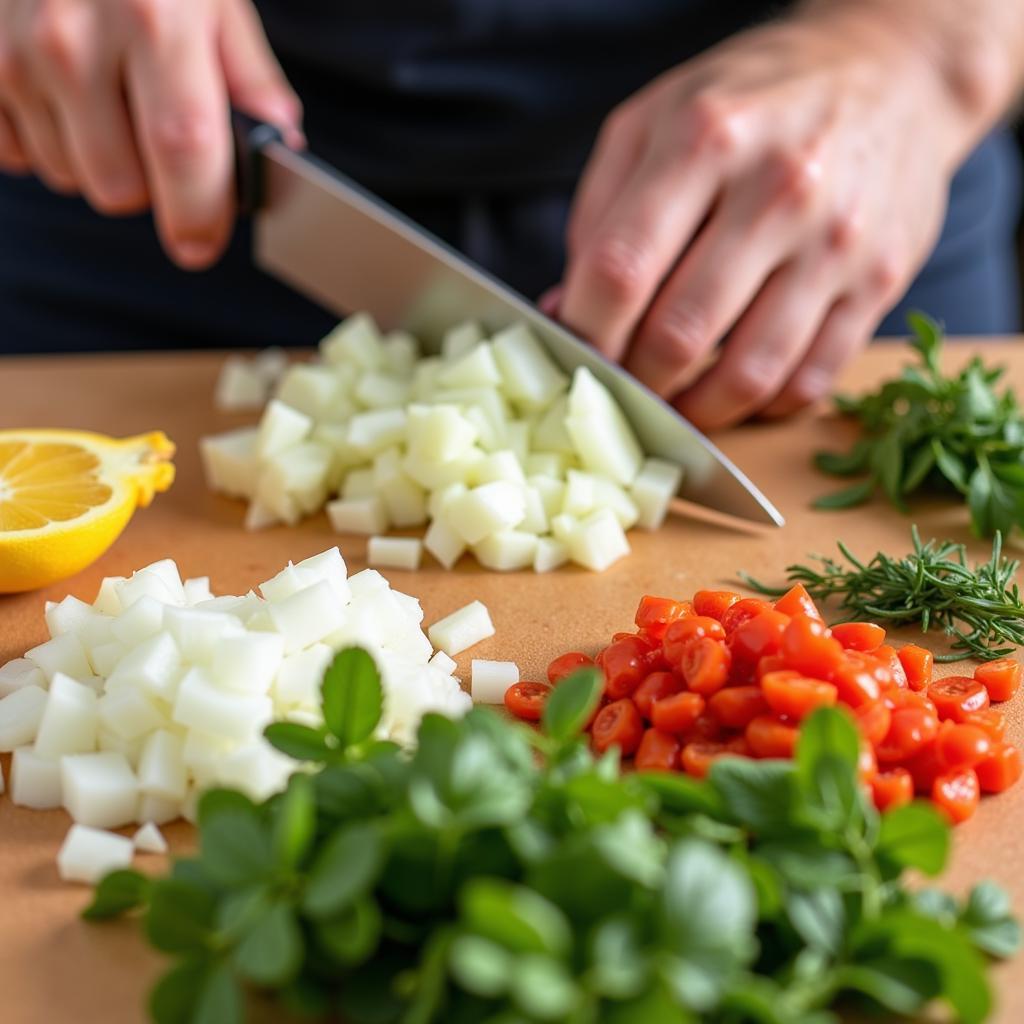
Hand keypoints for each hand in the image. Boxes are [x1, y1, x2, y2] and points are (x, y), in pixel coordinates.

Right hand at [0, 0, 302, 267]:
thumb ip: (250, 76)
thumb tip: (280, 142)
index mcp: (156, 21)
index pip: (183, 148)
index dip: (197, 212)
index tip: (202, 243)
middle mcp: (76, 39)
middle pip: (119, 187)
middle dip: (150, 190)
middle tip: (158, 145)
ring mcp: (16, 53)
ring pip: (69, 177)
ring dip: (97, 163)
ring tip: (107, 102)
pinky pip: (17, 155)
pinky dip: (44, 143)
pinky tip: (62, 100)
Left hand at [558, 8, 969, 428]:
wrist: (891, 71)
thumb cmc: (752, 103)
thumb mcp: (652, 121)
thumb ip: (599, 217)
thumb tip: (564, 314)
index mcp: (706, 140)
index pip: (620, 271)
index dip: (584, 332)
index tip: (572, 354)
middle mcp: (779, 190)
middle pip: (678, 334)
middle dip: (635, 380)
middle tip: (621, 385)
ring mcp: (837, 242)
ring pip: (748, 375)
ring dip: (695, 411)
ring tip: (672, 404)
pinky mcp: (880, 282)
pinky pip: (811, 379)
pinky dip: (762, 405)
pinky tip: (735, 390)